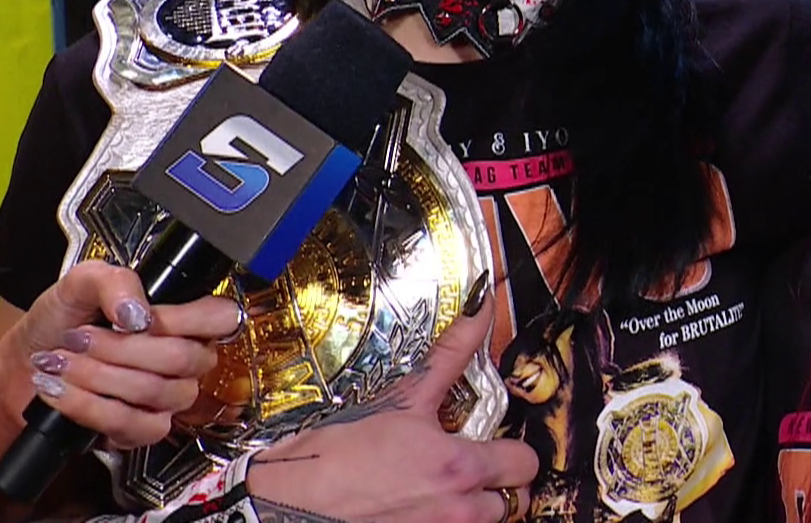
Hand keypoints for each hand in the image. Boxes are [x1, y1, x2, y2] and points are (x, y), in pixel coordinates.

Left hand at [0, 260, 240, 448]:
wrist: (24, 364)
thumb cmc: (59, 321)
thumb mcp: (81, 283)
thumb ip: (113, 282)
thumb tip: (138, 315)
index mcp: (183, 318)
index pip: (220, 318)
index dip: (184, 319)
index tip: (134, 317)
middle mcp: (185, 358)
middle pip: (183, 358)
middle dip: (119, 349)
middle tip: (77, 337)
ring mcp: (167, 397)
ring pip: (156, 392)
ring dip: (97, 376)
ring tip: (59, 362)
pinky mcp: (143, 431)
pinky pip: (134, 426)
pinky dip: (88, 407)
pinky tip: (60, 390)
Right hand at [246, 287, 535, 522]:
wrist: (286, 504)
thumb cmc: (336, 455)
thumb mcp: (399, 399)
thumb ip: (451, 355)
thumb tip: (482, 309)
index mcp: (459, 467)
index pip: (524, 462)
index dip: (511, 449)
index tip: (495, 441)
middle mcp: (457, 510)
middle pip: (512, 501)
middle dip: (497, 483)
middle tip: (471, 467)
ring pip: (485, 522)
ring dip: (473, 507)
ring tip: (443, 489)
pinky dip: (444, 520)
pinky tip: (419, 507)